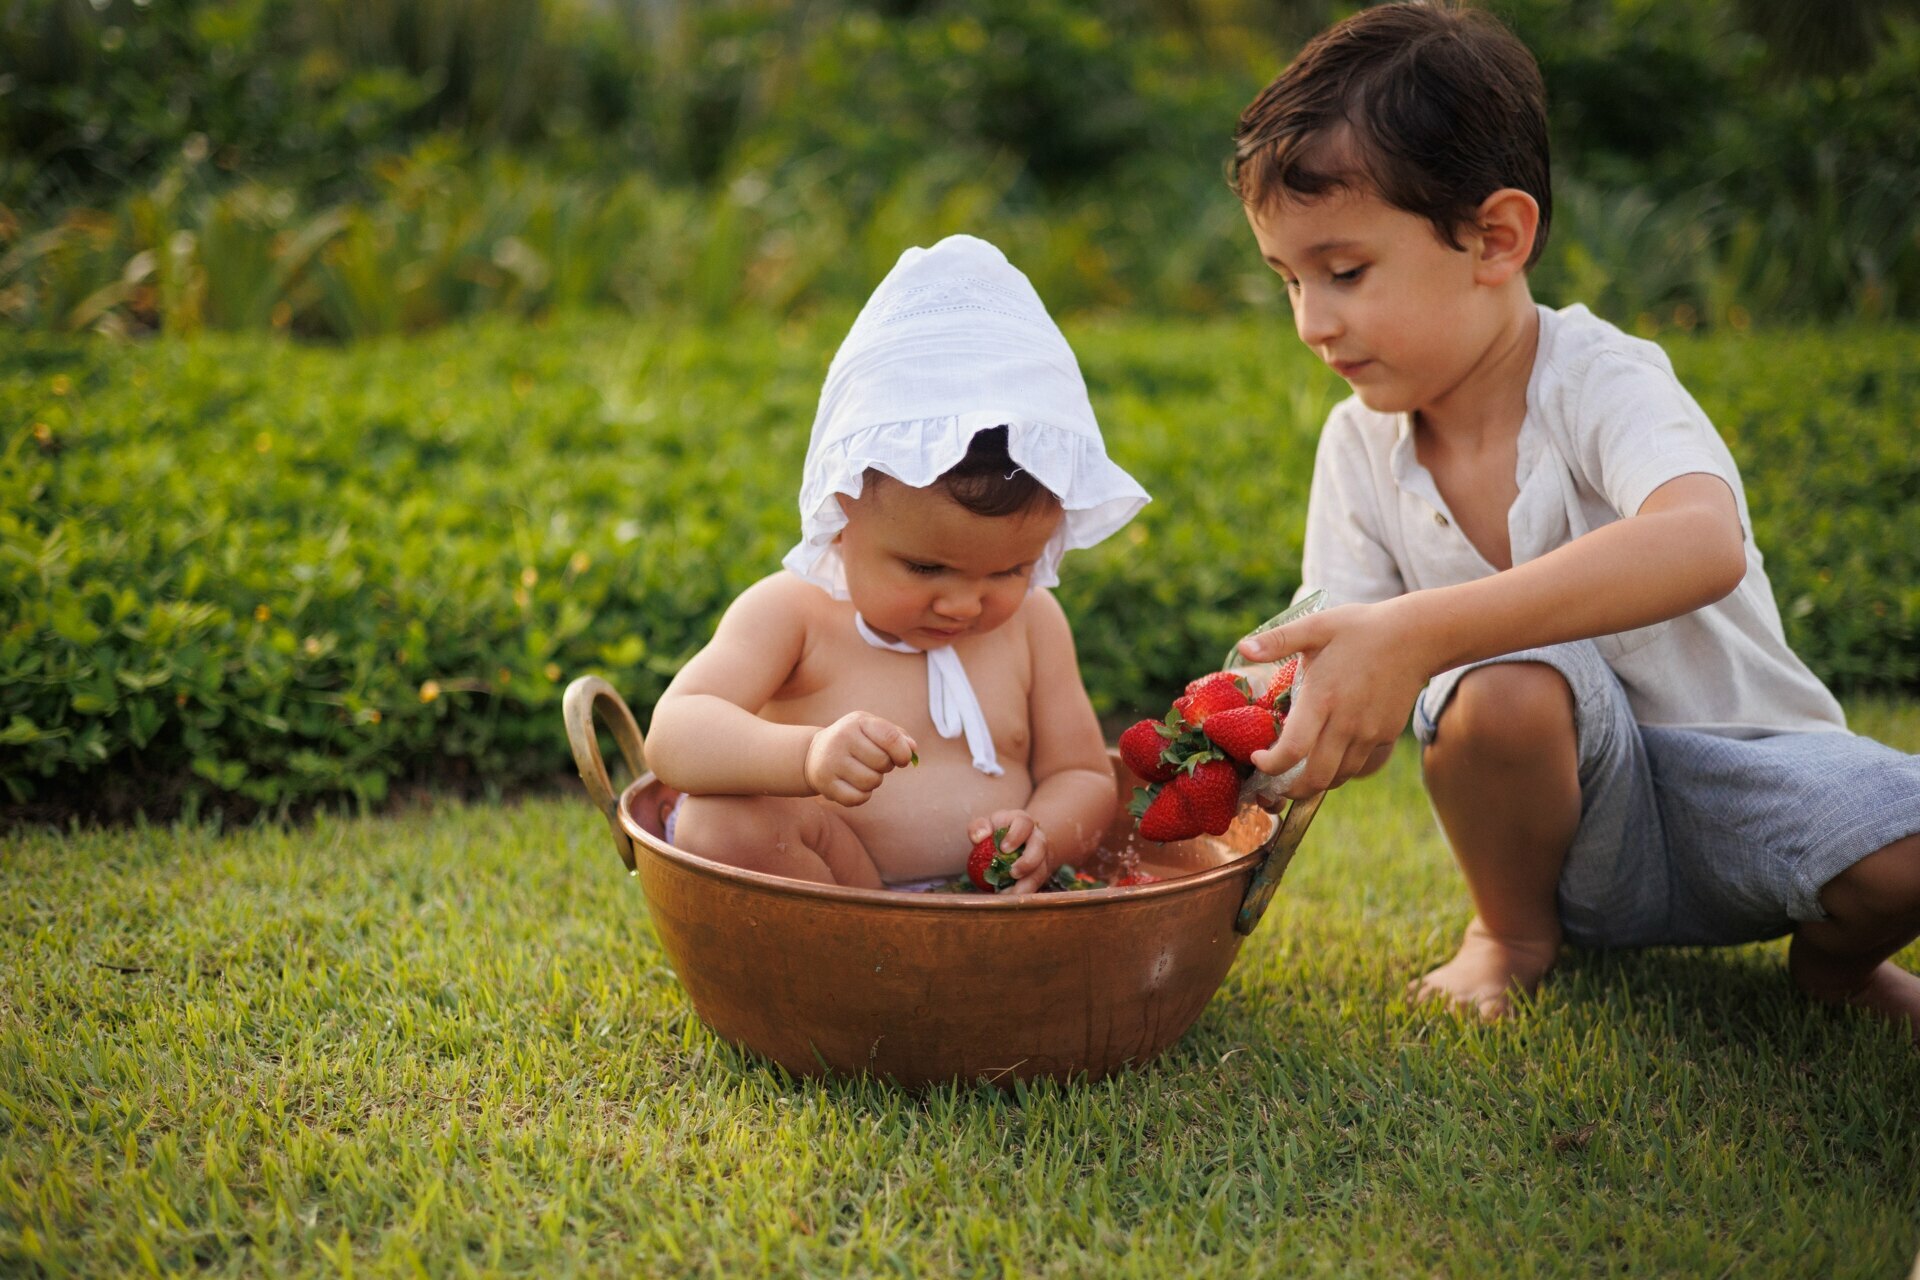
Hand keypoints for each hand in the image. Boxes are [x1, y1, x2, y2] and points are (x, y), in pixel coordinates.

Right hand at [803, 712, 917, 805]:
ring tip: (863, 773)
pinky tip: (854, 786)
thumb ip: (896, 735)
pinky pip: (857, 798)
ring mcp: (831, 761)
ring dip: (874, 782)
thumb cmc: (853, 740)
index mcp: (858, 722)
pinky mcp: (824, 783)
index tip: (903, 760)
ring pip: (870, 782)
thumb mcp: (872, 728)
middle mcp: (842, 738)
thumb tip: (912, 749)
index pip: (890, 737)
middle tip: (874, 764)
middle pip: (882, 762)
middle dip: (885, 767)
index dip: (903, 753)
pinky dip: (862, 796)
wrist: (813, 754)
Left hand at [967, 809, 1051, 894]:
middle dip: (1028, 862)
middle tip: (1013, 873)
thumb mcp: (988, 825)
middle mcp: (1036, 838)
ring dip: (1027, 883)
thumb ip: (979, 827)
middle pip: (1040, 847)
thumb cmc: (998, 833)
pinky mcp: (1039, 874)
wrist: (1018, 844)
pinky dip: (1023, 893)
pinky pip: (1035, 885)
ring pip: (1041, 870)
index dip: (1016, 836)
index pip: (1024, 824)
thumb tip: (979, 837)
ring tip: (1011, 894)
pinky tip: (1010, 899)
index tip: (1004, 849)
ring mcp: (1041, 857)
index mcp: (1022, 822)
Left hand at [1237, 599, 1430, 798]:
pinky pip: (1358, 764)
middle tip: (1274, 784)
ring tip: (1298, 776)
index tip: (1258, 759)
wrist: (1415, 637)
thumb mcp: (1316, 626)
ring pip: (1339, 776)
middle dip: (1290, 790)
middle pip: (1316, 777)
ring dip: (1315, 783)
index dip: (1271, 765)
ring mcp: (1369, 733)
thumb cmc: (1360, 629)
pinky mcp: (1385, 735)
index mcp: (1323, 698)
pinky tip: (1326, 757)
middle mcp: (1346, 723)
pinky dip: (1338, 769)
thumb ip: (1278, 640)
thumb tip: (1243, 648)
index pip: (1293, 750)